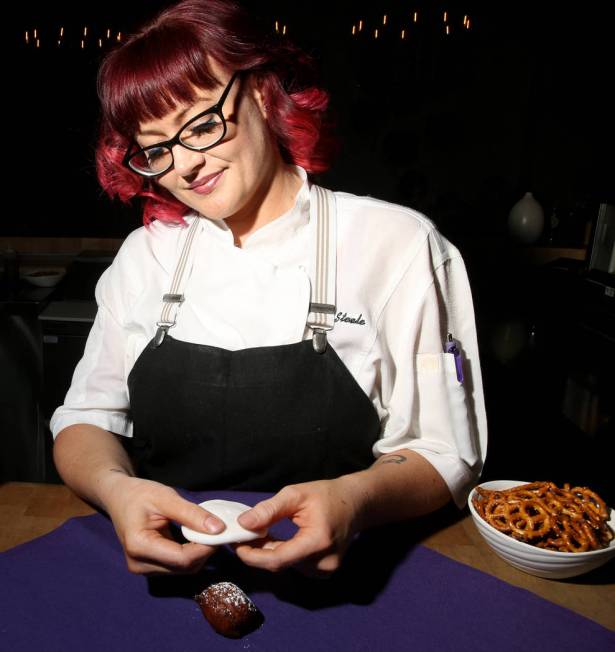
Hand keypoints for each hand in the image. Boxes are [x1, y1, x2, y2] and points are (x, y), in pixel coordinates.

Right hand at [102, 474, 225, 574]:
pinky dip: (191, 554)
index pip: (182, 559)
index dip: (206, 548)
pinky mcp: (150, 567)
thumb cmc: (139, 494)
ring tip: (208, 531)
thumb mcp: (166, 497)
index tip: (222, 531)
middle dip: (205, 551)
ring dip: (200, 553)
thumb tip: (218, 529)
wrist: (119, 497)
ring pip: (183, 570)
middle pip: (184, 567)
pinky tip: (197, 537)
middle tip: (219, 529)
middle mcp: (139, 564)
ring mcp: (143, 569)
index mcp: (139, 546)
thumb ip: (191, 514)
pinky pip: (177, 566)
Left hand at [234, 478, 364, 576]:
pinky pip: (295, 566)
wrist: (356, 503)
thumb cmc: (327, 495)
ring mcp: (326, 570)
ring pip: (286, 566)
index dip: (253, 556)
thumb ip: (269, 510)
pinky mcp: (325, 572)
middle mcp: (324, 563)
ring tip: (259, 534)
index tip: (236, 544)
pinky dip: (282, 555)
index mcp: (318, 542)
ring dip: (269, 553)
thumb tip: (243, 523)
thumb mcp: (296, 494)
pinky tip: (276, 541)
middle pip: (280, 564)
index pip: (277, 560)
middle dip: (257, 552)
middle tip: (242, 535)